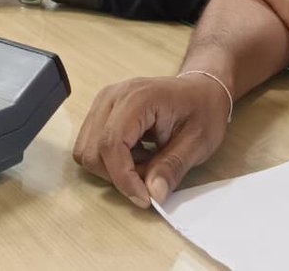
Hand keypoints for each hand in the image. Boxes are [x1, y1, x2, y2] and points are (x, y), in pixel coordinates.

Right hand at [73, 75, 230, 208]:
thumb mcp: (198, 142)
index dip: (123, 178)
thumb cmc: (202, 109)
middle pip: (93, 150)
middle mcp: (112, 96)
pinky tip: (136, 155)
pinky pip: (91, 145)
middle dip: (118, 176)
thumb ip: (173, 167)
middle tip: (150, 179)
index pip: (112, 143)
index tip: (145, 199)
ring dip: (112, 169)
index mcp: (138, 97)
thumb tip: (153, 195)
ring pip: (86, 151)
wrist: (200, 89)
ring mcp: (103, 102)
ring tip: (145, 163)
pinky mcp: (101, 112)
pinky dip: (109, 161)